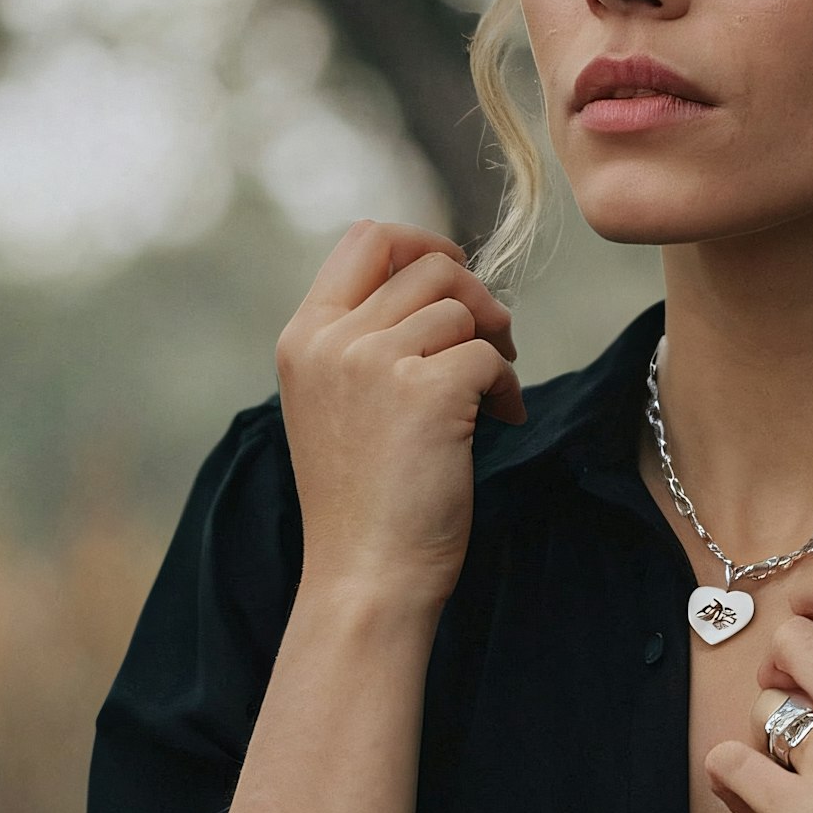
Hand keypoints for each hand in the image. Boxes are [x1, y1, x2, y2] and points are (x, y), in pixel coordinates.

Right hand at [275, 219, 525, 613]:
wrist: (366, 573)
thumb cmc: (364, 498)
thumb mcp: (338, 402)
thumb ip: (367, 339)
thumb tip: (444, 280)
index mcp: (304, 336)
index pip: (368, 238)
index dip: (424, 245)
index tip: (456, 281)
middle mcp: (332, 340)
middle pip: (430, 266)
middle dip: (477, 297)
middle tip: (493, 344)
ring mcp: (374, 362)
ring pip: (464, 308)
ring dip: (495, 347)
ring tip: (491, 397)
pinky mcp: (426, 392)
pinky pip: (490, 355)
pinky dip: (508, 387)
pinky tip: (501, 421)